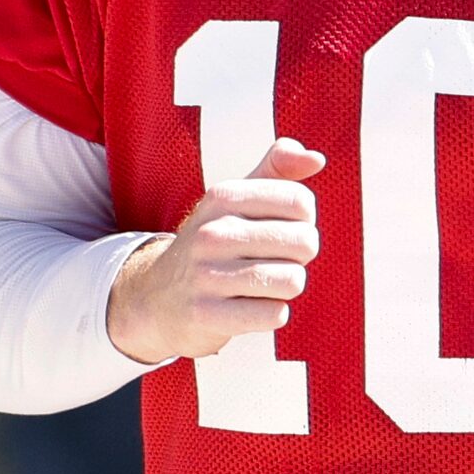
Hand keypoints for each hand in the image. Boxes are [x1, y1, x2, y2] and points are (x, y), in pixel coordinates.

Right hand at [106, 138, 326, 365]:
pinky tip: (248, 306)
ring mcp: (206, 274)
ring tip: (260, 284)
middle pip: (305, 242)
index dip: (302, 221)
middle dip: (299, 257)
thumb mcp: (236, 200)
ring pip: (293, 280)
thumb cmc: (212, 244)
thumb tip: (316, 159)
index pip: (301, 201)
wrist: (156, 297)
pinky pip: (275, 314)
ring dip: (285, 287)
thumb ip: (278, 169)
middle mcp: (212, 232)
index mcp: (223, 196)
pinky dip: (271, 313)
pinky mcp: (207, 315)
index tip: (279, 229)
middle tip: (271, 261)